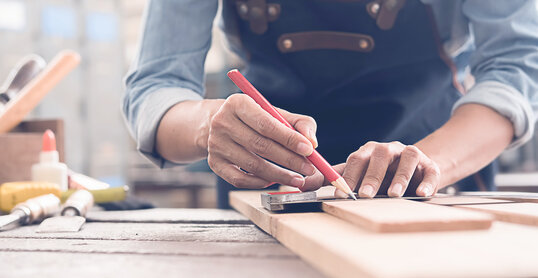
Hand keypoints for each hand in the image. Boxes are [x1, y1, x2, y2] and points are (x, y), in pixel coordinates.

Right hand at [207, 94, 317, 188]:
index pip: (266, 124)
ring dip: (279, 175)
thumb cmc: (254, 118)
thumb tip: (312, 142)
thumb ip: (300, 123)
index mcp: (237, 103)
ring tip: (297, 179)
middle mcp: (222, 122)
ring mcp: (215, 144)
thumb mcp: (275, 112)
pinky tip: (273, 181)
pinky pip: (239, 179)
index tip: (309, 150)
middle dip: (289, 160)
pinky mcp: (214, 163)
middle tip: (308, 169)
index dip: (289, 138)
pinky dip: (260, 183)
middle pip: (260, 146)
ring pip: (252, 165)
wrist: (219, 123)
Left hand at [303, 141, 440, 197]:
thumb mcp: (357, 173)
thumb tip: (304, 183)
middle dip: (372, 176)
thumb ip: (335, 177)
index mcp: (369, 151)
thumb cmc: (379, 173)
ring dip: (400, 177)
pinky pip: (430, 170)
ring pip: (407, 159)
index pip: (356, 159)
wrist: (415, 168)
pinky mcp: (430, 165)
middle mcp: (389, 149)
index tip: (340, 192)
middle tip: (365, 195)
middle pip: (380, 156)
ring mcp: (410, 154)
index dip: (348, 176)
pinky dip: (426, 181)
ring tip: (394, 194)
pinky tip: (421, 194)